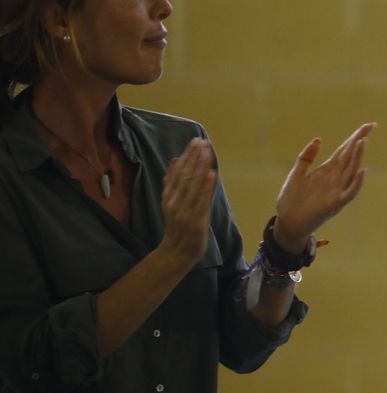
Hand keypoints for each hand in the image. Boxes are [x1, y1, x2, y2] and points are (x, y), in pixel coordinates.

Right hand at [158, 138, 216, 266]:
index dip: (187, 155)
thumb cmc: (178, 225)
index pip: (178, 171)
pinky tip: (212, 173)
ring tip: (207, 152)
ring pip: (193, 185)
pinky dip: (207, 187)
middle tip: (202, 141)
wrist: (177, 252)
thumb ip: (173, 182)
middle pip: (185, 175)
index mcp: (169, 196)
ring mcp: (185, 211)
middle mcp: (175, 201)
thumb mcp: (171, 202)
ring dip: (201, 167)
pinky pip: (202, 200)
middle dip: (194, 157)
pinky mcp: (196, 220)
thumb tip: (176, 159)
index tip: (196, 140)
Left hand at [273, 123, 373, 249]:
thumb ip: (307, 157)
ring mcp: (337, 190)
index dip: (355, 137)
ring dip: (358, 156)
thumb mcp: (296, 174)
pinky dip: (357, 182)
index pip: (345, 150)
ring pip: (351, 170)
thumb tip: (319, 139)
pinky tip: (360, 170)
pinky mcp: (335, 203)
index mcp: (327, 170)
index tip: (367, 125)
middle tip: (370, 126)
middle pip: (350, 156)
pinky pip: (349, 192)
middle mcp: (335, 178)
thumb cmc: (292, 200)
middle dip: (360, 140)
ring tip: (362, 141)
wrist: (287, 223)